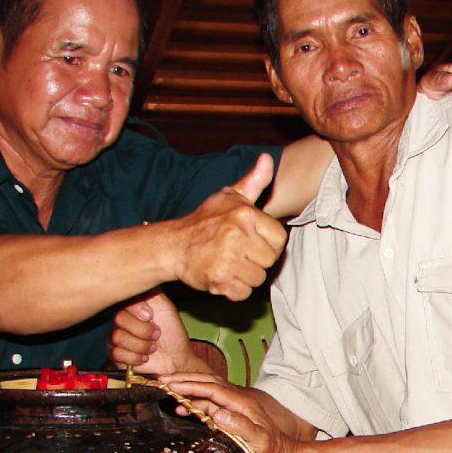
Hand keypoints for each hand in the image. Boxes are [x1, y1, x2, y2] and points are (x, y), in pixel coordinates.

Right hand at [109, 289, 208, 374]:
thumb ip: (151, 292)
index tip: (151, 316)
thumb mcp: (165, 307)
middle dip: (143, 331)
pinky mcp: (115, 354)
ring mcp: (116, 336)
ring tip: (152, 347)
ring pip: (117, 338)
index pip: (122, 300)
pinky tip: (144, 357)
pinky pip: (116, 354)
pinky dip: (136, 358)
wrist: (177, 357)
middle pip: (119, 319)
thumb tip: (141, 272)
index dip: (137, 309)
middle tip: (156, 334)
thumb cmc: (172, 332)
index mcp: (131, 306)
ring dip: (142, 345)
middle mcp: (121, 319)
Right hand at [164, 373, 305, 452]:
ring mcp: (233, 407)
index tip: (172, 385)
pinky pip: (209, 403)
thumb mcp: (259, 441)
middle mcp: (237, 401)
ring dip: (187, 390)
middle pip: (208, 383)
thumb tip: (218, 414)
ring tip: (167, 392)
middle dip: (185, 380)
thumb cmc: (272, 451)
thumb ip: (241, 427)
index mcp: (242, 404)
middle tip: (163, 381)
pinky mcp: (230, 415)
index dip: (192, 386)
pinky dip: (194, 402)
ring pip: (207, 392)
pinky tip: (183, 408)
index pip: (213, 389)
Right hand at [172, 154, 288, 298]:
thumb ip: (254, 181)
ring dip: (245, 276)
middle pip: (269, 261)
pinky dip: (234, 289)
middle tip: (238, 253)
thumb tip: (268, 159)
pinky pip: (243, 293)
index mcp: (244, 214)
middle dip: (256, 261)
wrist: (172, 245)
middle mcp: (237, 236)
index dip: (268, 243)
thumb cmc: (204, 221)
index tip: (253, 241)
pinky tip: (223, 276)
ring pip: (257, 278)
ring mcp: (227, 259)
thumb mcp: (229, 196)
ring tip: (229, 263)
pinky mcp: (219, 280)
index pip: (279, 238)